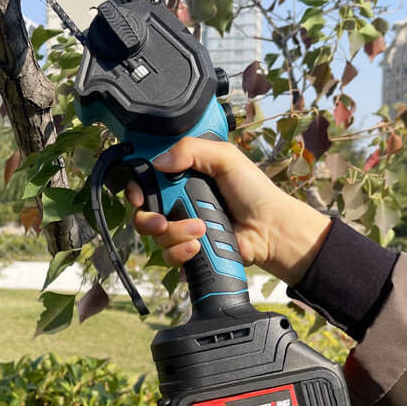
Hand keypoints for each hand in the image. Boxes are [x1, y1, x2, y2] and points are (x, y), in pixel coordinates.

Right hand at [127, 137, 331, 285]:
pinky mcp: (189, 250)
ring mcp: (181, 227)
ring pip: (155, 236)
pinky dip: (180, 252)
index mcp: (182, 176)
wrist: (271, 229)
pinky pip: (169, 256)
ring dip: (174, 234)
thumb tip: (158, 161)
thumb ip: (192, 149)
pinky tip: (198, 247)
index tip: (137, 195)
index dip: (134, 187)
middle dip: (148, 218)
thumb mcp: (226, 158)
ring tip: (200, 231)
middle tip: (162, 221)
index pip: (145, 179)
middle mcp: (177, 202)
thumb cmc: (253, 190)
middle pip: (142, 211)